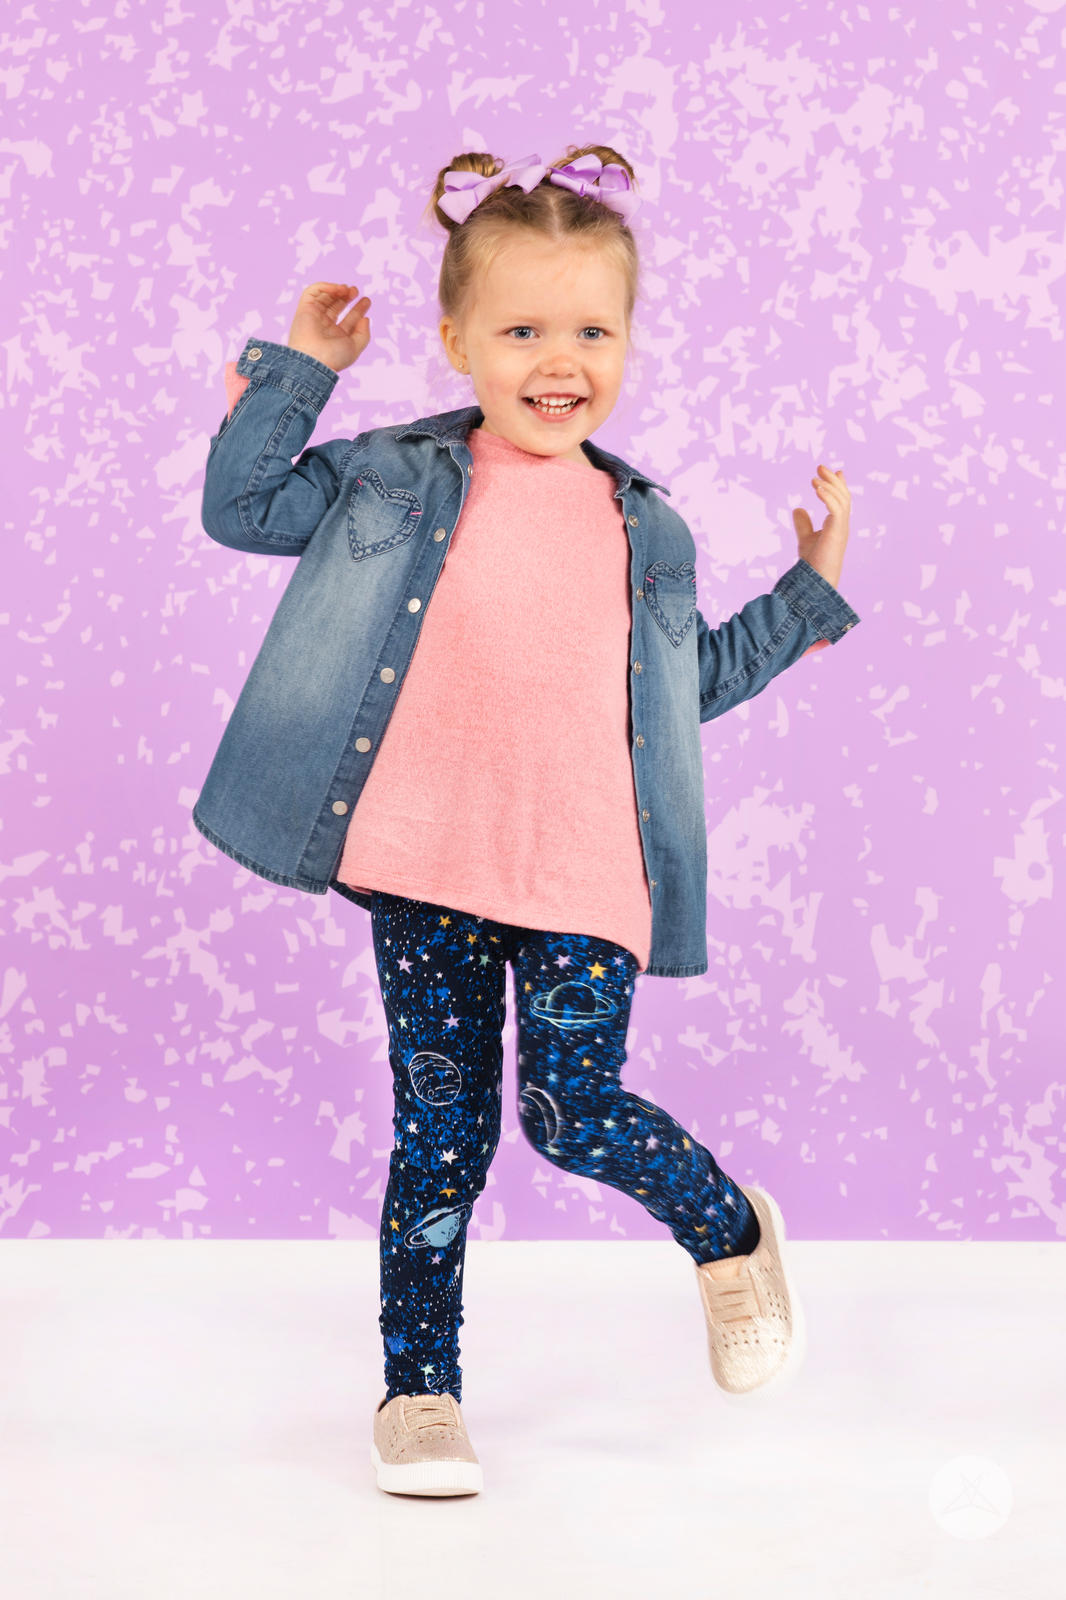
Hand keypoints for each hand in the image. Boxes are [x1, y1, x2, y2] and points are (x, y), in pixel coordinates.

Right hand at [286, 282, 371, 373]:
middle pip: (337, 306)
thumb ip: (363, 334)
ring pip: (325, 297)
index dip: (358, 309)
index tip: (367, 301)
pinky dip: (324, 287)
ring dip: (337, 290)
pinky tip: (337, 289)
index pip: (349, 319)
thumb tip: (366, 319)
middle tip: (355, 291)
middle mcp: (324, 326)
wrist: (313, 359)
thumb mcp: (355, 347)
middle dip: (347, 296)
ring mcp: (314, 317)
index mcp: (336, 337)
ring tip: (347, 289)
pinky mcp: (304, 309)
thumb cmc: (334, 357)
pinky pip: (312, 292)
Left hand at [793, 464, 850, 591]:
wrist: (816, 580)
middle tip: (820, 467)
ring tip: (815, 478)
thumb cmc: (814, 563)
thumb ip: (803, 524)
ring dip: (829, 485)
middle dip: (833, 480)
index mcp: (837, 525)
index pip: (841, 500)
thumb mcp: (805, 538)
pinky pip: (836, 508)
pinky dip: (828, 496)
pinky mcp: (837, 531)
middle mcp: (842, 524)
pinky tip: (817, 489)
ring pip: (841, 499)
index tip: (833, 471)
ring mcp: (842, 528)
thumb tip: (797, 508)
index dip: (838, 485)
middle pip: (843, 496)